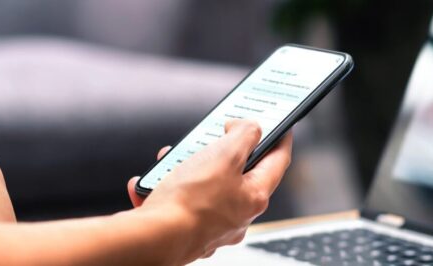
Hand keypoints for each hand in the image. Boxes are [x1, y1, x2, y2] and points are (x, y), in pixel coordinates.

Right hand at [125, 119, 291, 261]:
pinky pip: (179, 202)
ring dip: (188, 168)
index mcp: (254, 198)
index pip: (278, 162)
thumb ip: (244, 134)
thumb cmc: (190, 202)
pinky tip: (151, 183)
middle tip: (214, 137)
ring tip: (172, 160)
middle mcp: (237, 216)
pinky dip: (166, 189)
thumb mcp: (225, 154)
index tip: (282, 127)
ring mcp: (212, 226)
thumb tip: (248, 128)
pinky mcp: (187, 232)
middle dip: (221, 152)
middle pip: (238, 174)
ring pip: (204, 187)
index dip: (281, 139)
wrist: (154, 239)